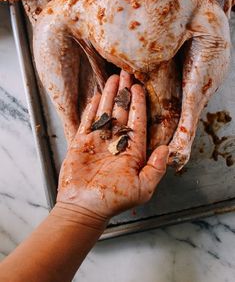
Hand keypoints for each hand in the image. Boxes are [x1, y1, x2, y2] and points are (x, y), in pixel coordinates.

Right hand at [57, 71, 167, 218]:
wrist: (84, 208)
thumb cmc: (114, 201)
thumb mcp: (142, 188)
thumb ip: (156, 168)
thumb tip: (167, 148)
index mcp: (132, 151)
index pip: (137, 122)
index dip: (138, 104)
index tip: (139, 87)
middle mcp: (116, 142)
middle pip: (121, 112)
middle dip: (124, 93)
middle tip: (126, 74)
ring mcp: (98, 141)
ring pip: (105, 113)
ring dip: (109, 95)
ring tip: (112, 78)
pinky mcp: (82, 143)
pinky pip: (88, 121)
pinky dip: (91, 109)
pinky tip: (96, 96)